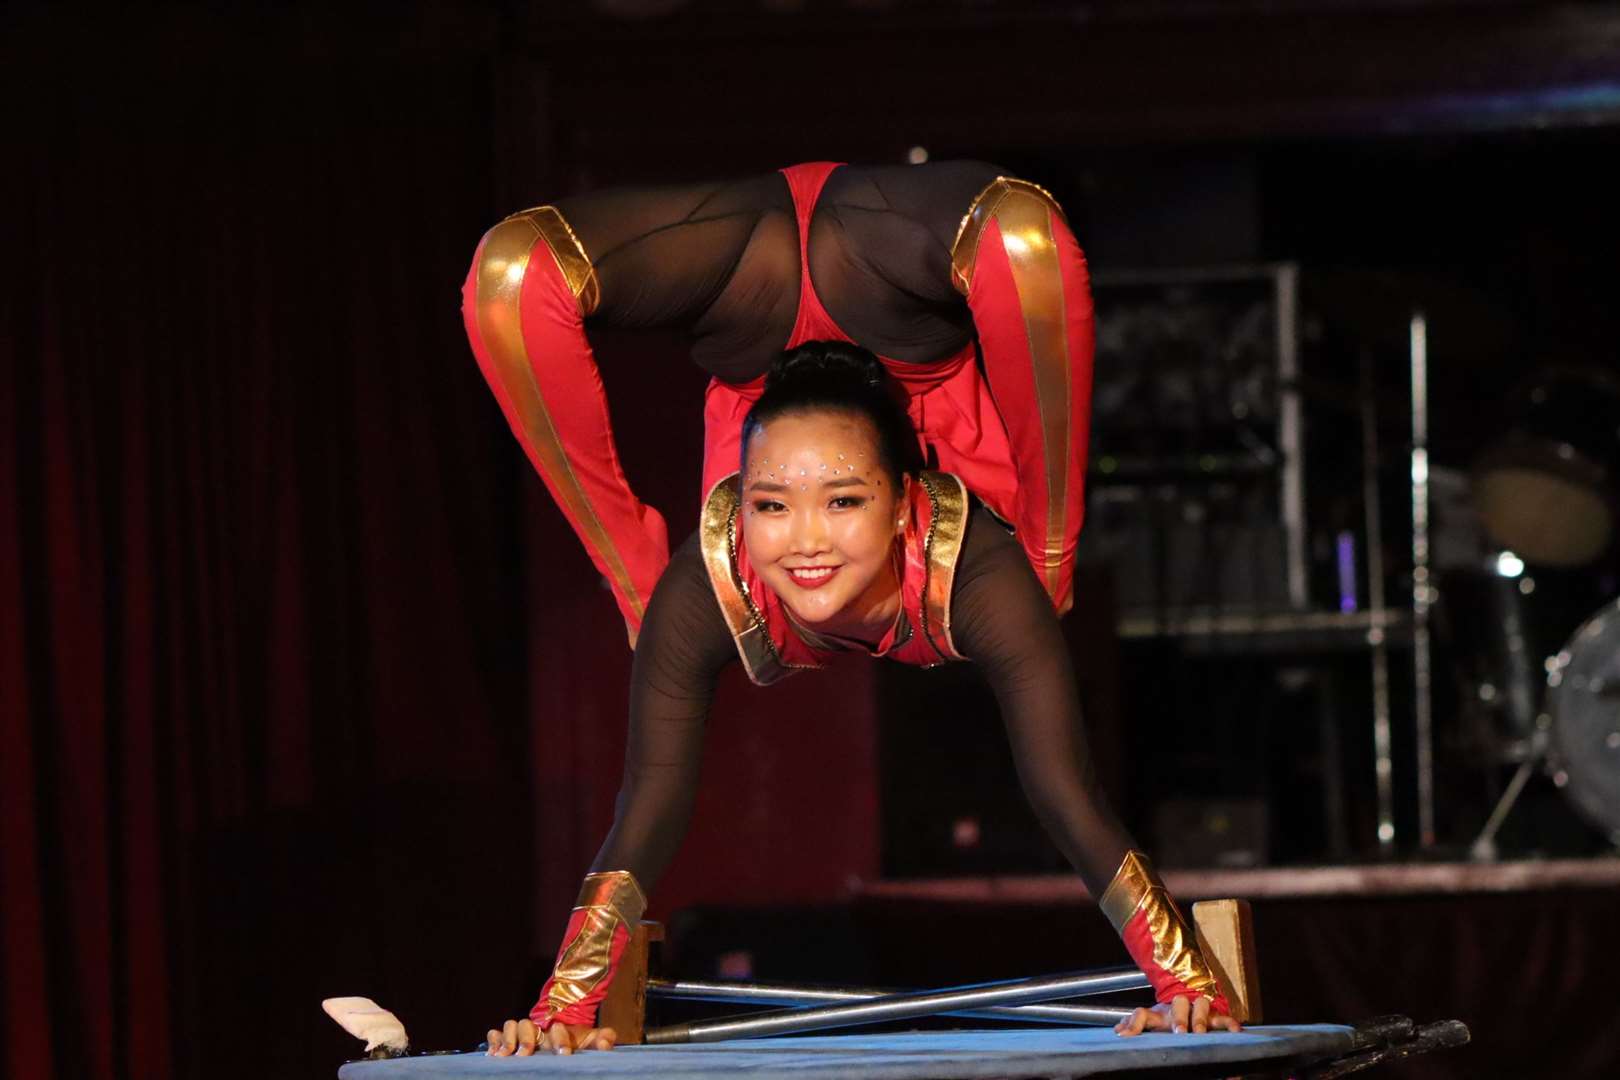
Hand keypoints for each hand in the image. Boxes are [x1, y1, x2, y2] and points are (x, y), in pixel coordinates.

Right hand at [484, 1017, 616, 1055]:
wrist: (561, 1038)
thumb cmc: (576, 1040)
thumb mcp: (591, 1039)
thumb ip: (603, 1038)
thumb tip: (605, 1044)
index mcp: (558, 1028)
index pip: (556, 1029)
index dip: (560, 1040)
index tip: (564, 1054)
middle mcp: (538, 1029)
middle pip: (526, 1024)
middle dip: (525, 1038)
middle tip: (526, 1054)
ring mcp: (522, 1033)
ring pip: (510, 1026)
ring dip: (507, 1039)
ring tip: (506, 1055)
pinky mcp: (508, 1040)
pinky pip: (495, 1034)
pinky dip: (493, 1041)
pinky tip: (493, 1054)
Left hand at [1113, 995, 1241, 1036]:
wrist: (1191, 1002)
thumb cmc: (1168, 1020)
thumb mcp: (1152, 1023)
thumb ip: (1135, 1025)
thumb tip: (1117, 1031)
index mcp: (1159, 1013)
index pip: (1143, 1013)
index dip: (1134, 1024)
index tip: (1124, 1036)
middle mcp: (1178, 1008)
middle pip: (1178, 1005)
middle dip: (1179, 1018)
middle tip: (1178, 1031)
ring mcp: (1198, 1009)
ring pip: (1201, 1005)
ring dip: (1200, 1018)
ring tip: (1201, 1032)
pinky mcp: (1216, 1016)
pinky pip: (1224, 1018)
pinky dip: (1229, 1023)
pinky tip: (1236, 1031)